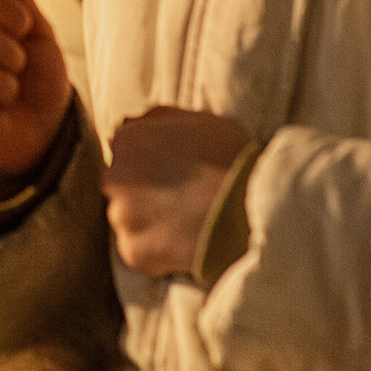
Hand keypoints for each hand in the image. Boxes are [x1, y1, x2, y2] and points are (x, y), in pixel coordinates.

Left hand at [102, 107, 250, 277]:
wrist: (254, 211)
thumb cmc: (234, 161)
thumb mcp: (201, 121)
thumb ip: (159, 118)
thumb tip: (130, 122)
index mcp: (129, 140)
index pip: (125, 152)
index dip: (152, 165)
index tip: (175, 176)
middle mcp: (116, 176)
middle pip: (122, 186)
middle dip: (145, 194)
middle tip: (182, 202)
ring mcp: (122, 215)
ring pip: (129, 220)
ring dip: (150, 224)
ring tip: (186, 224)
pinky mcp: (133, 251)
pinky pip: (139, 252)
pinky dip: (157, 252)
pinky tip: (184, 244)